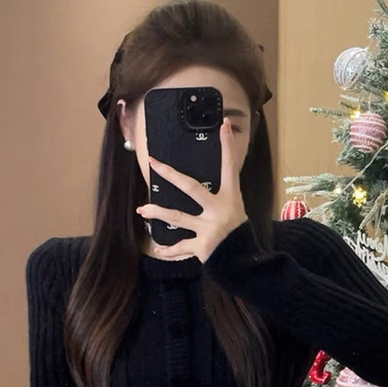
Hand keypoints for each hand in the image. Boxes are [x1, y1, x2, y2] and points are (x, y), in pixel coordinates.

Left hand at [135, 117, 248, 263]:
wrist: (245, 262)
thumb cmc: (240, 235)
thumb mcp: (236, 212)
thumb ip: (219, 201)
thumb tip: (200, 193)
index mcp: (230, 198)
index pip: (229, 167)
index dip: (226, 146)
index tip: (223, 124)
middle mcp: (217, 210)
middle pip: (191, 187)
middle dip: (171, 174)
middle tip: (154, 164)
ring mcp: (208, 229)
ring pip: (177, 217)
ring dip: (157, 213)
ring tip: (142, 211)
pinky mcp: (201, 247)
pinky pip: (181, 247)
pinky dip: (169, 251)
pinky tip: (158, 249)